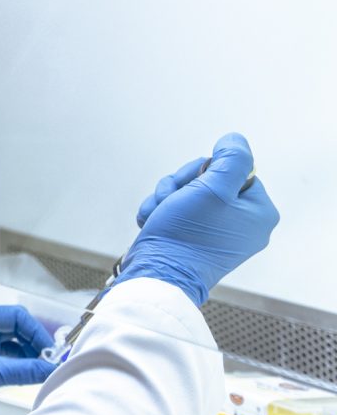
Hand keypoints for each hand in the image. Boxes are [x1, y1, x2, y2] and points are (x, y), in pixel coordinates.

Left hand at [0, 305, 54, 414]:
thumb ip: (20, 371)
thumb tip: (50, 369)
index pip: (14, 316)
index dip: (36, 332)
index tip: (51, 352)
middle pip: (15, 329)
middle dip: (34, 344)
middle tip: (51, 363)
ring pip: (10, 346)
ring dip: (28, 357)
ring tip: (42, 372)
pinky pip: (3, 361)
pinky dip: (17, 368)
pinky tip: (28, 378)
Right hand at [121, 132, 278, 306]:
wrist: (158, 273)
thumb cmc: (185, 236)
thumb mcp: (212, 188)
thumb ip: (231, 159)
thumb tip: (235, 141)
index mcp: (260, 213)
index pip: (234, 170)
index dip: (205, 172)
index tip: (193, 187)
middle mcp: (245, 225)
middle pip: (210, 180)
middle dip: (182, 186)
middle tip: (172, 200)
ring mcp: (222, 235)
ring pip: (191, 194)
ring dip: (168, 198)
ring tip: (160, 213)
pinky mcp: (199, 240)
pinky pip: (182, 212)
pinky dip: (164, 212)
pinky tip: (156, 222)